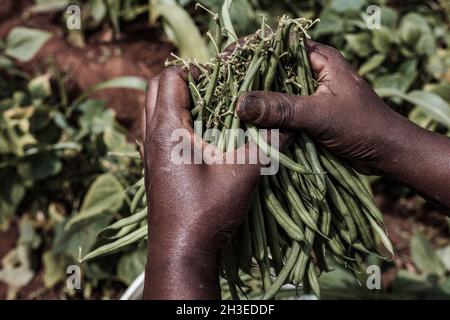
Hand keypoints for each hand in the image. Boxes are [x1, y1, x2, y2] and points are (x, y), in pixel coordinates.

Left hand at [141, 66, 262, 298]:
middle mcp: (151, 137)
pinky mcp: (153, 168)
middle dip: (183, 81)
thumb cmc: (208, 211)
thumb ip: (268, 144)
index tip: (219, 79)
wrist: (182, 251)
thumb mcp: (244, 173)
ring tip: (206, 110)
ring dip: (176, 102)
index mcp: (168, 129)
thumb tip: (292, 125)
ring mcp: (148, 154)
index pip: (170, 78)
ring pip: (153, 111)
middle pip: (155, 90)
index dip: (194, 70)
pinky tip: (197, 137)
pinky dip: (172, 122)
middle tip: (212, 89)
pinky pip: (155, 132)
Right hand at [237, 40, 449, 209]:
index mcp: (319, 59)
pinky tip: (244, 124)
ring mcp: (308, 94)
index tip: (223, 61)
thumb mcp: (321, 114)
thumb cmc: (363, 127)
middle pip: (271, 68)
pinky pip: (279, 112)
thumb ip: (283, 108)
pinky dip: (264, 117)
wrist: (387, 153)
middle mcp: (311, 72)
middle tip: (218, 86)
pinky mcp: (307, 115)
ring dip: (253, 99)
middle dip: (246, 77)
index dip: (249, 50)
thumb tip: (240, 104)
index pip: (277, 44)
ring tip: (225, 105)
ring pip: (273, 92)